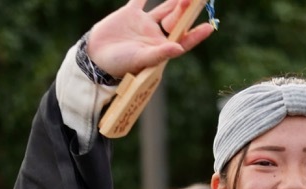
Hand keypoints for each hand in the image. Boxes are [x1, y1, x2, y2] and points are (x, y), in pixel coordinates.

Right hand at [85, 0, 214, 78]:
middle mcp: (156, 36)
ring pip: (164, 9)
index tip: (210, 26)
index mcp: (161, 48)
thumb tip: (179, 47)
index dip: (197, 34)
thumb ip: (160, 53)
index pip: (184, 40)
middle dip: (187, 11)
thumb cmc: (119, 65)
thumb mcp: (141, 60)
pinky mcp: (131, 14)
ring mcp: (144, 24)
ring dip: (175, 1)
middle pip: (176, 21)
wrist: (96, 58)